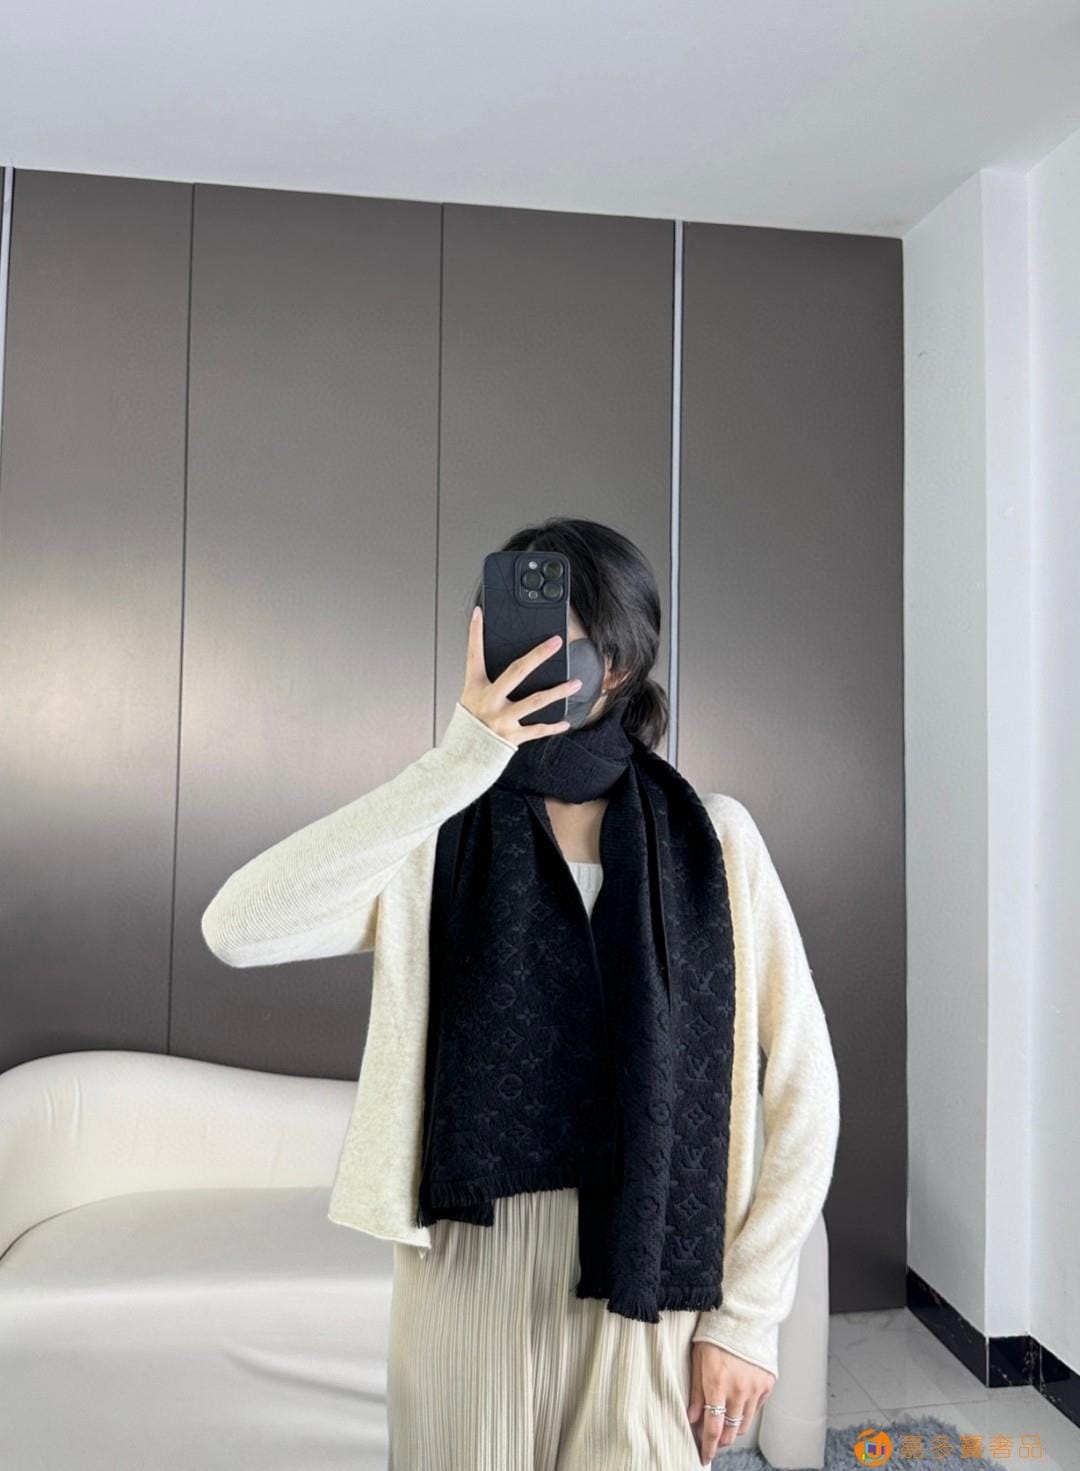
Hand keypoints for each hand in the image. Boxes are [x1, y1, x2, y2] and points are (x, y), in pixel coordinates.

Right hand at [459, 603, 581, 747]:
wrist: (464, 756)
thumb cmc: (470, 724)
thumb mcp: (471, 697)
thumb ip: (487, 681)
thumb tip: (511, 665)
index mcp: (476, 687)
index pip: (473, 655)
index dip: (475, 633)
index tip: (479, 613)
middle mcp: (490, 701)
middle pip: (517, 672)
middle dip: (538, 656)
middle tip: (555, 643)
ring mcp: (502, 719)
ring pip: (536, 702)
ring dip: (558, 692)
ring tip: (576, 683)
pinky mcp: (512, 737)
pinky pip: (537, 729)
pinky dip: (552, 726)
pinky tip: (565, 721)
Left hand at [688, 1341, 774, 1462]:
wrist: (744, 1316)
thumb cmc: (716, 1335)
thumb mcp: (698, 1360)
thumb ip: (696, 1391)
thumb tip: (692, 1417)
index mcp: (718, 1384)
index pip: (713, 1427)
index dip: (708, 1446)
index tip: (704, 1456)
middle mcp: (739, 1390)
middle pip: (731, 1431)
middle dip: (721, 1439)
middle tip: (713, 1438)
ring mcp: (756, 1388)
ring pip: (745, 1424)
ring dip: (734, 1428)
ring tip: (725, 1423)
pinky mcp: (768, 1384)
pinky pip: (757, 1408)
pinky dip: (747, 1411)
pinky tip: (738, 1403)